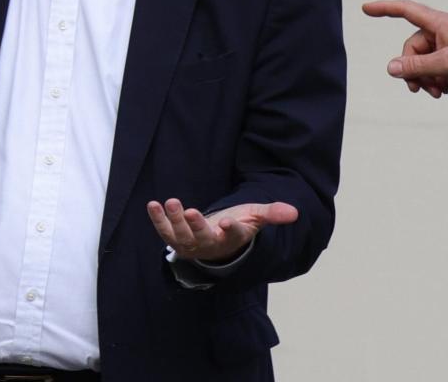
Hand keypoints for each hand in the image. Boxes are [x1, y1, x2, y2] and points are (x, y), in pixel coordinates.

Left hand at [146, 198, 297, 262]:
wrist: (216, 243)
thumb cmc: (236, 226)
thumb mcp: (254, 217)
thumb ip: (272, 214)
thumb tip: (295, 212)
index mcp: (232, 238)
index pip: (234, 235)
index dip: (231, 229)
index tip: (227, 222)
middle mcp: (210, 244)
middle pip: (202, 237)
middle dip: (196, 225)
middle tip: (191, 211)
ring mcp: (191, 244)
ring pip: (181, 236)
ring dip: (174, 220)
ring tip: (171, 202)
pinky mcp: (176, 240)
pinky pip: (164, 231)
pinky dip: (157, 219)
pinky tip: (152, 205)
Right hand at [361, 0, 447, 95]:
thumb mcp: (445, 65)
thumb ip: (417, 67)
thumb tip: (390, 68)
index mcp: (439, 23)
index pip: (405, 10)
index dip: (384, 8)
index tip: (365, 8)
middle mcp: (441, 30)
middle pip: (411, 47)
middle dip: (413, 69)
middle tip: (419, 88)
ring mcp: (447, 43)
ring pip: (422, 60)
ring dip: (424, 77)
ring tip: (435, 92)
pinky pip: (432, 66)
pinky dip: (434, 79)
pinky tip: (443, 90)